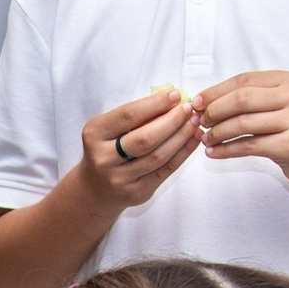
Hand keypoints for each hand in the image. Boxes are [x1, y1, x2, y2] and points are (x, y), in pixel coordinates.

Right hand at [78, 88, 198, 206]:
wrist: (95, 188)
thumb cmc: (106, 149)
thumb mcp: (109, 128)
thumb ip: (136, 116)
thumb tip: (172, 100)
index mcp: (94, 134)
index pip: (128, 116)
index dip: (154, 104)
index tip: (175, 95)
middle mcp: (104, 158)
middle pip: (145, 138)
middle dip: (172, 121)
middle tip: (188, 109)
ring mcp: (120, 179)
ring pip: (159, 156)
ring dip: (181, 136)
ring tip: (194, 122)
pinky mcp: (137, 193)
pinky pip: (165, 170)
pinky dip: (183, 153)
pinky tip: (192, 140)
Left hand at [193, 71, 288, 193]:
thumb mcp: (280, 105)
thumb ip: (251, 100)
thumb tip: (204, 102)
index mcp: (287, 81)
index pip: (242, 80)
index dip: (215, 91)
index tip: (196, 103)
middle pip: (240, 99)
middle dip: (213, 111)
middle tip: (199, 123)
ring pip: (242, 123)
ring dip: (217, 133)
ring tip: (206, 140)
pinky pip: (248, 146)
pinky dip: (226, 150)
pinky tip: (213, 153)